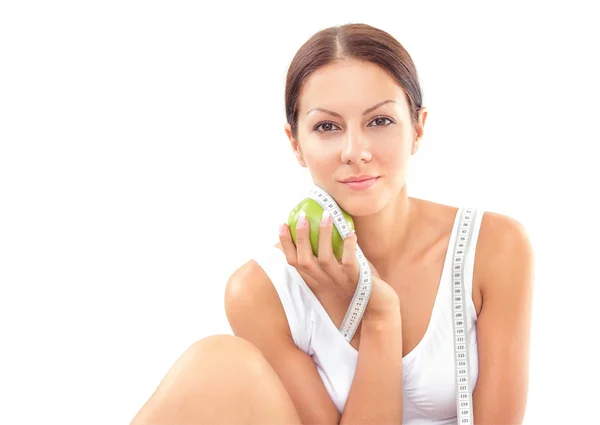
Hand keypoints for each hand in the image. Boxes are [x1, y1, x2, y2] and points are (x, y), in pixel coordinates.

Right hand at [279, 211, 398, 321]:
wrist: (378, 305)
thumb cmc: (358, 281)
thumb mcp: (339, 267)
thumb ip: (330, 251)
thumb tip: (323, 221)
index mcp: (317, 277)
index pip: (294, 261)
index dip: (286, 244)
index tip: (282, 224)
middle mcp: (325, 280)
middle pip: (304, 260)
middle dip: (301, 237)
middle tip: (302, 216)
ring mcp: (340, 281)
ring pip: (325, 260)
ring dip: (324, 236)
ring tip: (327, 216)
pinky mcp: (357, 281)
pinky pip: (350, 263)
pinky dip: (349, 247)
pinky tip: (350, 233)